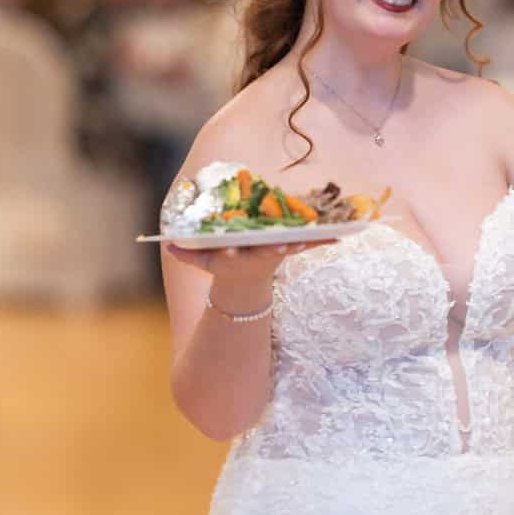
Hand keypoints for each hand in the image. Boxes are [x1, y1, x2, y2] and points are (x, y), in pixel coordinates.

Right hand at [165, 238, 335, 310]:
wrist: (245, 281)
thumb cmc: (221, 264)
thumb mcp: (202, 262)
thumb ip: (187, 254)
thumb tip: (169, 245)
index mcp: (236, 258)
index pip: (233, 254)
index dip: (233, 252)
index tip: (233, 251)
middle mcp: (258, 256)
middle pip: (269, 250)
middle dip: (279, 246)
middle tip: (289, 242)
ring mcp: (276, 253)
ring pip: (294, 245)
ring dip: (310, 241)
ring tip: (327, 233)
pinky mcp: (290, 248)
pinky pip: (310, 243)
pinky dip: (325, 239)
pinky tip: (344, 233)